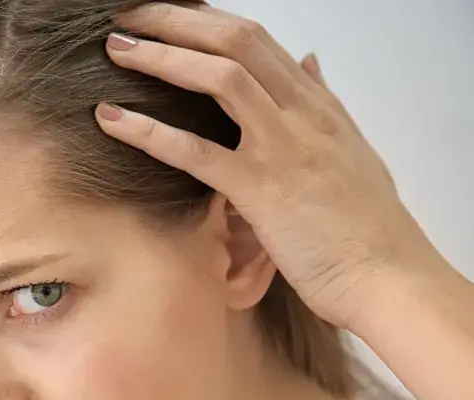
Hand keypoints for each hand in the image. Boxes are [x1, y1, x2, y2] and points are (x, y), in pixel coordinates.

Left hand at [94, 2, 445, 330]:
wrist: (386, 277)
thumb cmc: (363, 226)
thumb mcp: (349, 150)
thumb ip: (322, 105)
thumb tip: (309, 64)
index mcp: (318, 105)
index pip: (257, 39)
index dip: (206, 22)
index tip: (168, 15)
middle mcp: (301, 114)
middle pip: (236, 41)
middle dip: (177, 20)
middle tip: (130, 14)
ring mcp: (282, 147)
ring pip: (220, 79)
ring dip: (162, 57)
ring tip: (117, 48)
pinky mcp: (260, 189)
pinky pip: (195, 151)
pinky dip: (147, 131)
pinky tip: (110, 119)